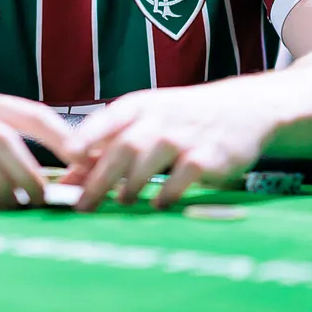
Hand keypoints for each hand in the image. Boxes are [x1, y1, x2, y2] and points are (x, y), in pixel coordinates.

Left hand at [64, 82, 275, 210]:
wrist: (244, 109)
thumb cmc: (184, 119)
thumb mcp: (148, 120)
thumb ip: (112, 145)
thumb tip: (69, 180)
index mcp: (138, 106)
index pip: (104, 122)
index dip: (83, 141)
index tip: (67, 161)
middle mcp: (158, 118)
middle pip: (122, 148)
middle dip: (99, 178)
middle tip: (82, 205)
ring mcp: (183, 136)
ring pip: (147, 160)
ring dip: (130, 186)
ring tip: (121, 202)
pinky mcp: (208, 156)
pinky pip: (182, 177)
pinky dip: (167, 193)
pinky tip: (158, 204)